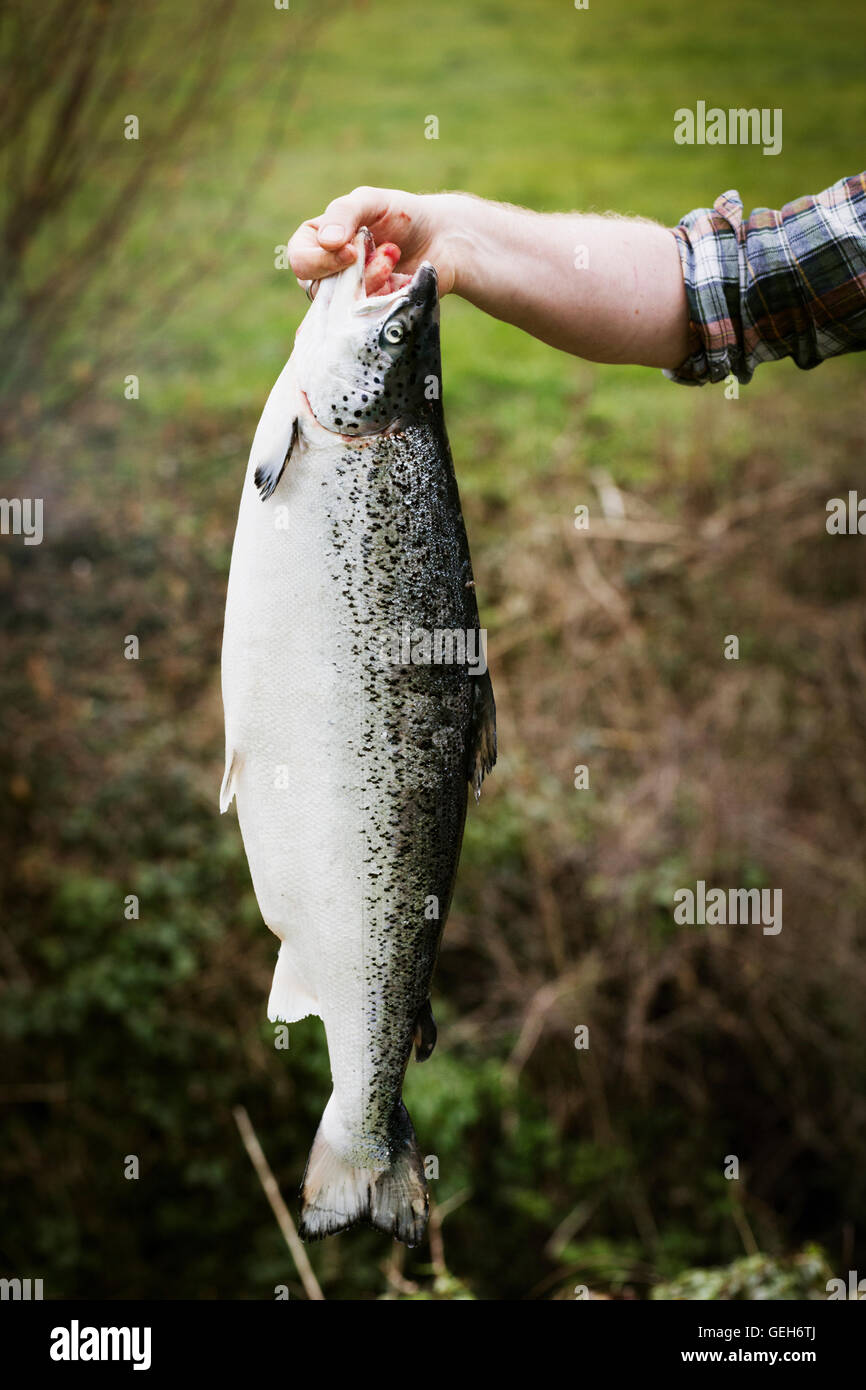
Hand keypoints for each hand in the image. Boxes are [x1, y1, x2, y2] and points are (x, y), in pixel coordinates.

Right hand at [288, 186, 459, 297]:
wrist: (442, 240)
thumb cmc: (402, 215)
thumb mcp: (371, 201)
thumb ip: (344, 213)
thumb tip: (326, 241)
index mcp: (316, 242)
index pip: (299, 261)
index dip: (321, 261)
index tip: (352, 251)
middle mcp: (327, 272)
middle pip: (319, 290)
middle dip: (356, 273)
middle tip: (388, 250)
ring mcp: (348, 296)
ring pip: (344, 307)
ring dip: (375, 281)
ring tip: (396, 256)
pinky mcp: (370, 314)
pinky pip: (368, 318)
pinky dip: (387, 297)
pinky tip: (403, 278)